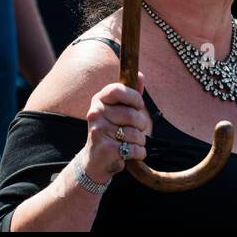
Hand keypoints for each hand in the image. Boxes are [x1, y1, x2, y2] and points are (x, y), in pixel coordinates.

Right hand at [78, 72, 151, 186]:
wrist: (95, 161)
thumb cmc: (110, 131)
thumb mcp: (117, 111)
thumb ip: (130, 94)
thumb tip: (140, 75)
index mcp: (98, 100)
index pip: (118, 90)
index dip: (134, 97)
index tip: (138, 106)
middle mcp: (95, 114)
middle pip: (132, 114)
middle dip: (141, 124)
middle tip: (136, 130)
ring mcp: (99, 131)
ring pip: (136, 133)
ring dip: (140, 141)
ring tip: (130, 143)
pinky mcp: (106, 149)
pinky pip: (135, 148)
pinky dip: (139, 153)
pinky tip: (130, 153)